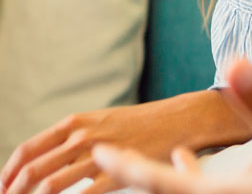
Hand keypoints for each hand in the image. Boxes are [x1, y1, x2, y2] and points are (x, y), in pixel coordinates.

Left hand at [0, 93, 218, 193]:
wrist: (178, 120)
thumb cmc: (138, 125)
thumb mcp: (99, 122)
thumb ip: (70, 140)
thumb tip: (41, 166)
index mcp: (73, 124)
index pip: (26, 151)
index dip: (7, 174)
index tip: (1, 189)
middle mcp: (81, 137)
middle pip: (33, 171)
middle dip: (13, 192)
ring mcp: (99, 154)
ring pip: (50, 185)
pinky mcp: (118, 171)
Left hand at [91, 59, 251, 193]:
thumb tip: (236, 61)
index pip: (159, 184)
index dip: (127, 167)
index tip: (100, 154)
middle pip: (165, 191)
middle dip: (134, 174)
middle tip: (97, 157)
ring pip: (183, 191)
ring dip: (155, 176)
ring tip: (125, 160)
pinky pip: (206, 191)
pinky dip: (187, 176)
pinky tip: (183, 158)